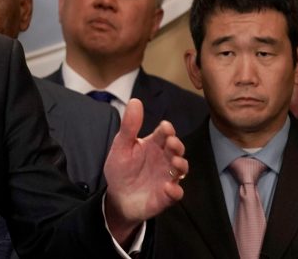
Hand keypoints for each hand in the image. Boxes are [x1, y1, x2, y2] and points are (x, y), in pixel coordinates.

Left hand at [103, 99, 187, 244]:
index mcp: (153, 145)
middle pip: (176, 150)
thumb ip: (129, 126)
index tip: (165, 127)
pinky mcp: (166, 196)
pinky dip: (174, 190)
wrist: (117, 197)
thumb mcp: (121, 146)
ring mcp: (167, 177)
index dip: (167, 130)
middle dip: (177, 145)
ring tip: (175, 163)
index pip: (164, 134)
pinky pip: (175, 193)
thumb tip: (135, 100)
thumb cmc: (121, 169)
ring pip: (181, 170)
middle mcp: (164, 159)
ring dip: (181, 165)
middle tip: (172, 143)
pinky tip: (168, 187)